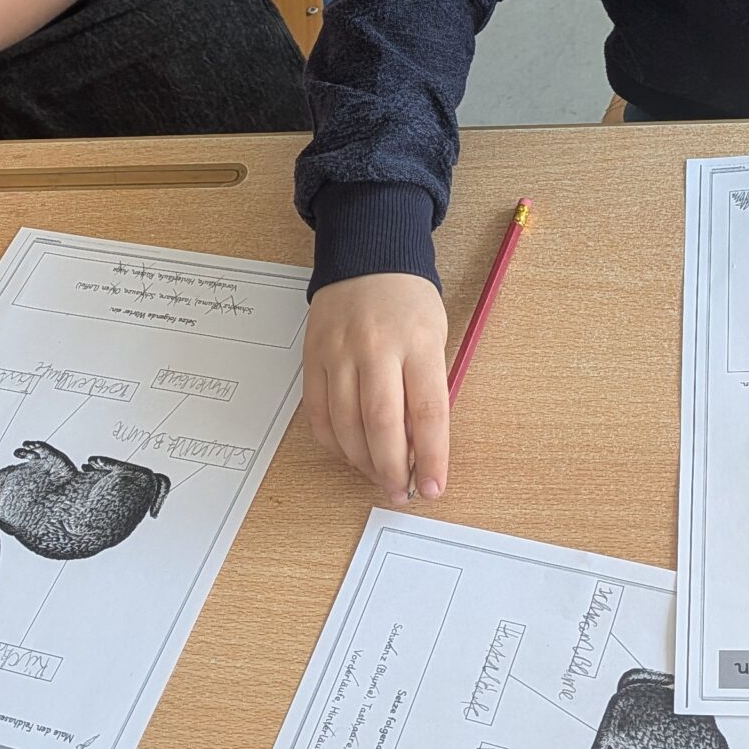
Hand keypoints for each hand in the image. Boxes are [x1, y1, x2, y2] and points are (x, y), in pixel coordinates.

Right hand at [304, 273, 450, 500]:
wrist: (367, 257)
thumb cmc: (409, 302)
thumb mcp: (435, 337)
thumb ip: (427, 388)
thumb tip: (418, 449)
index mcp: (417, 341)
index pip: (427, 410)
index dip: (431, 456)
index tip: (433, 487)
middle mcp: (375, 346)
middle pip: (381, 422)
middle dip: (392, 468)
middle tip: (401, 492)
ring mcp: (339, 352)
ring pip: (345, 424)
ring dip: (363, 462)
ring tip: (379, 478)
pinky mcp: (313, 357)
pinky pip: (319, 413)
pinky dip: (334, 443)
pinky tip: (350, 453)